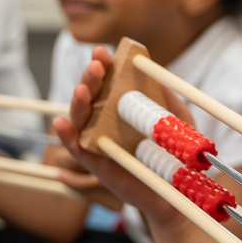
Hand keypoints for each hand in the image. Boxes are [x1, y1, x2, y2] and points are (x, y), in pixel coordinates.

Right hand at [51, 45, 191, 224]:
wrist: (177, 189)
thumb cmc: (176, 153)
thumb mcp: (178, 123)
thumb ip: (169, 101)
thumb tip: (159, 76)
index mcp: (123, 105)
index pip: (108, 81)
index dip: (103, 65)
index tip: (102, 52)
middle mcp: (107, 119)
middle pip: (91, 95)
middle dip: (91, 78)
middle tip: (96, 66)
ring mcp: (99, 140)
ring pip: (80, 118)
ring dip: (78, 102)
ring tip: (82, 89)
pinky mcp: (96, 163)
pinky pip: (77, 148)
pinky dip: (66, 136)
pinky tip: (62, 124)